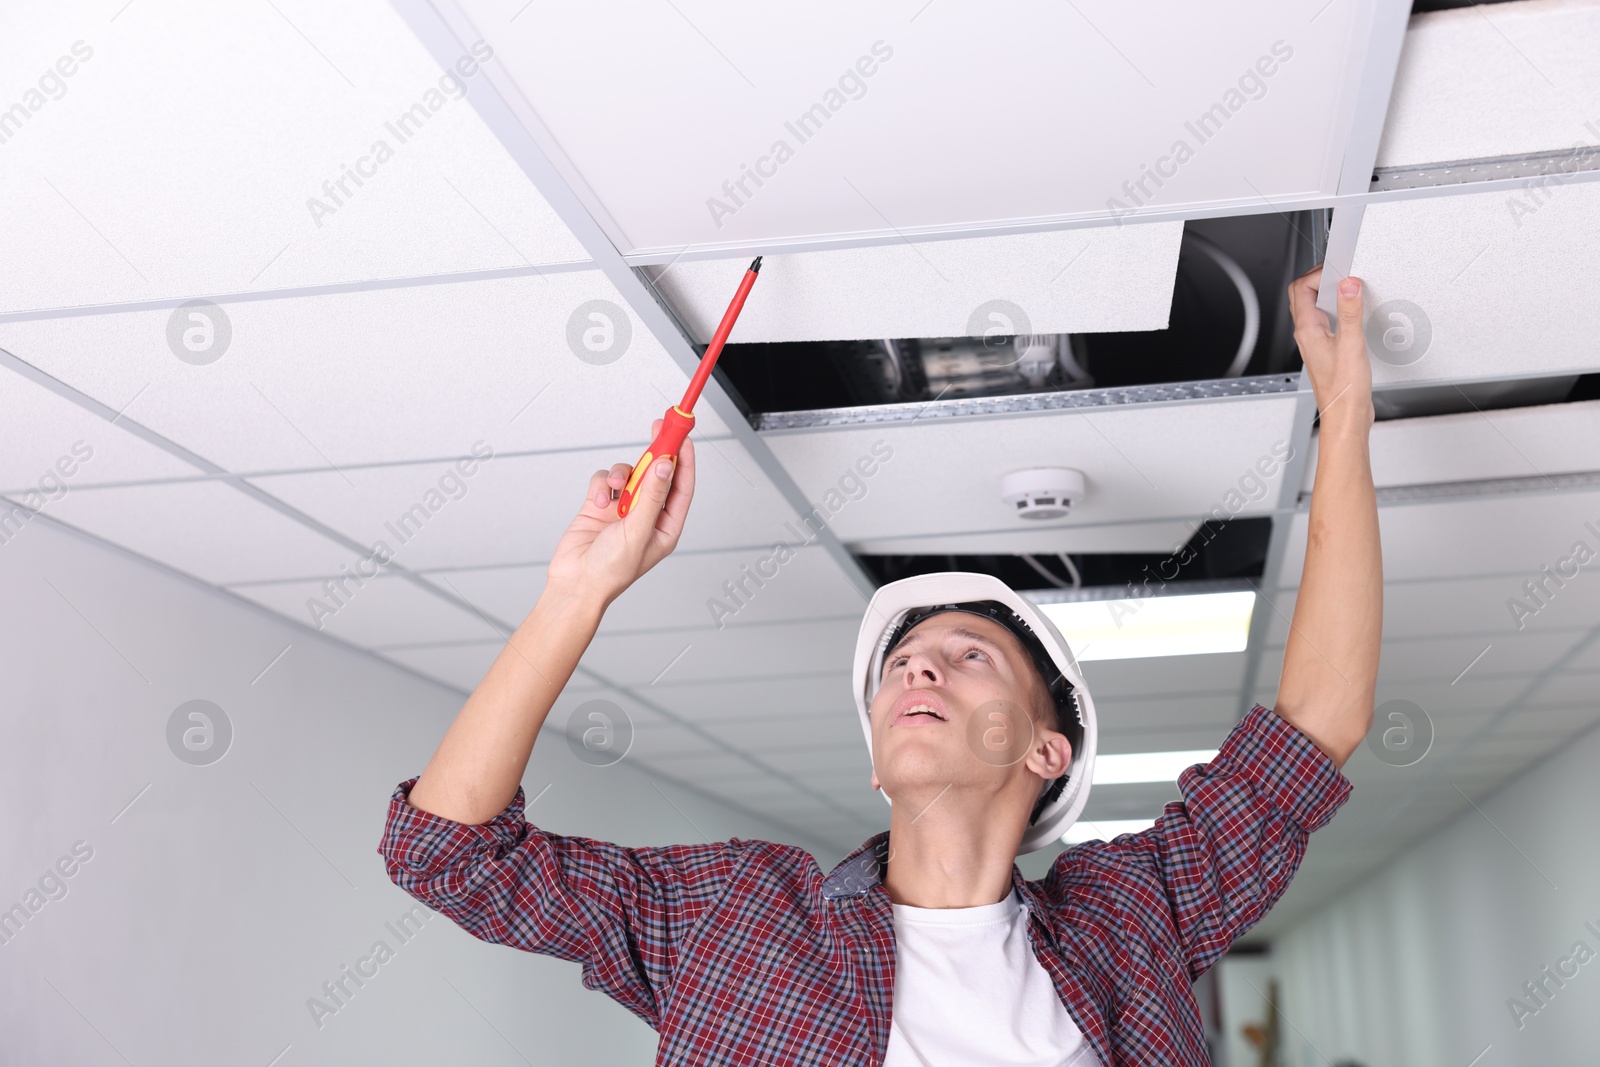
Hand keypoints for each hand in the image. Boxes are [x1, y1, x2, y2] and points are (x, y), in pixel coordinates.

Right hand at [545, 421, 696, 607]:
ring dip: (621, 474)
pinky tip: (598, 501)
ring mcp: (623, 510)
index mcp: (665, 526)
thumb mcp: (638, 531)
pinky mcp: (600, 506)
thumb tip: (666, 466)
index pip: (681, 486)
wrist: (575, 582)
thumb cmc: (611, 570)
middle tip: (659, 428)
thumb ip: (653, 496)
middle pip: (657, 474)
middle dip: (657, 452)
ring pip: (629, 474)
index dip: (684, 460)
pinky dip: (601, 486)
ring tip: (613, 487)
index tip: (683, 436)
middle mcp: (646, 515)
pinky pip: (605, 481)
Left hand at [1287, 265, 1373, 429]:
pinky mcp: (1327, 349)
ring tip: (1346, 286)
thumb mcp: (1352, 345)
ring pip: (1313, 307)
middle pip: (1302, 294)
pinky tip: (1352, 312)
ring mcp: (1315, 342)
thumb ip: (1350, 312)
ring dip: (1326, 292)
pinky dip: (1335, 309)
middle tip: (1340, 271)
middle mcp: (1307, 335)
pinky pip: (1325, 320)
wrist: (1346, 416)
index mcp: (1307, 330)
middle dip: (1319, 277)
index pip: (1301, 288)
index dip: (1319, 272)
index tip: (1340, 269)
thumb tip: (1348, 284)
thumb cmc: (1344, 390)